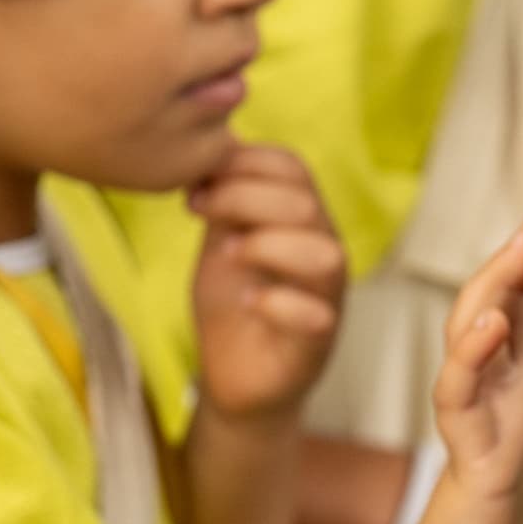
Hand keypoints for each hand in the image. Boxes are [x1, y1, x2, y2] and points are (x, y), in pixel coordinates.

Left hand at [187, 143, 345, 424]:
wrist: (234, 378)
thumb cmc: (233, 302)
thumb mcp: (221, 241)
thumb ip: (224, 200)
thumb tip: (208, 145)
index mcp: (300, 220)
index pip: (293, 168)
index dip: (247, 162)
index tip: (198, 178)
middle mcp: (321, 252)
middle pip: (305, 204)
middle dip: (245, 196)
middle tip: (198, 208)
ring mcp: (324, 300)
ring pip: (325, 254)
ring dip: (270, 245)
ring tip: (228, 254)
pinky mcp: (315, 346)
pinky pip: (317, 317)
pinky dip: (281, 303)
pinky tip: (250, 301)